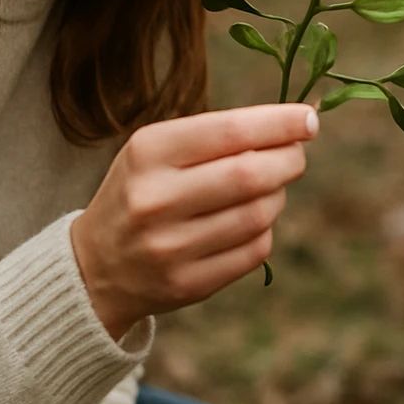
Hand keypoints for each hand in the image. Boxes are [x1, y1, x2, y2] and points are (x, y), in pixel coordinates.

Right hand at [70, 103, 318, 338]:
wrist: (95, 265)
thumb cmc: (142, 191)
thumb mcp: (158, 151)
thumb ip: (219, 136)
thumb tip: (299, 125)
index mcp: (148, 153)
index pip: (230, 131)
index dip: (279, 124)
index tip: (309, 119)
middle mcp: (155, 199)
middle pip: (250, 175)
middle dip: (288, 161)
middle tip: (296, 155)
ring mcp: (170, 247)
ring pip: (259, 214)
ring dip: (277, 197)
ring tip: (266, 188)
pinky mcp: (188, 284)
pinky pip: (254, 251)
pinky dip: (264, 231)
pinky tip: (248, 223)